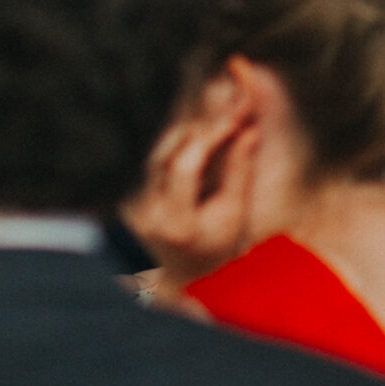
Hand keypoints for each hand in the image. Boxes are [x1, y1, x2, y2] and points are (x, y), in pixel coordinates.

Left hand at [121, 114, 257, 289]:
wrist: (182, 275)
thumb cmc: (214, 247)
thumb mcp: (233, 214)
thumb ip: (240, 172)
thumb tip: (250, 131)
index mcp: (176, 223)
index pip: (185, 167)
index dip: (209, 138)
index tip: (236, 120)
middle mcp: (149, 213)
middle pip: (166, 153)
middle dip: (198, 129)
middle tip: (226, 110)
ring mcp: (137, 205)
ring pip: (158, 153)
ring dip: (188, 133)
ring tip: (216, 120)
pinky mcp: (134, 196)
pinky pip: (156, 161)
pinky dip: (180, 145)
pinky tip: (201, 133)